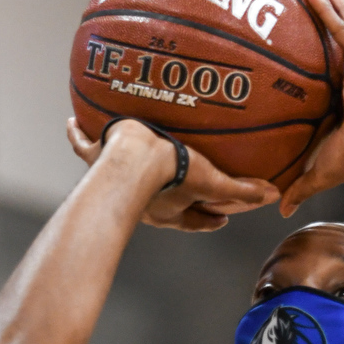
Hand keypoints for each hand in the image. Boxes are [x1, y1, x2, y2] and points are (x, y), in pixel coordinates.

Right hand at [67, 118, 278, 231]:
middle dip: (166, 196)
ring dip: (120, 165)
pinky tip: (71, 123)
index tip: (221, 218)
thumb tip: (273, 197)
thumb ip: (240, 191)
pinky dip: (77, 135)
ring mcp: (114, 176)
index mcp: (168, 209)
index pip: (192, 220)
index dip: (207, 220)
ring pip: (115, 173)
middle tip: (175, 184)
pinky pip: (84, 145)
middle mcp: (140, 199)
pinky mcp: (97, 155)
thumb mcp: (211, 181)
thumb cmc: (170, 174)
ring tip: (116, 151)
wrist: (134, 159)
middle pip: (156, 199)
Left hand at [279, 0, 343, 215]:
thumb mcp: (315, 172)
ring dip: (326, 8)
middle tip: (305, 3)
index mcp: (342, 100)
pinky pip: (339, 28)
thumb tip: (280, 207)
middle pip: (333, 45)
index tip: (296, 49)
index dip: (314, 60)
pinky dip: (327, 9)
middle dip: (323, 23)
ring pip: (338, 29)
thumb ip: (297, 186)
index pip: (325, 74)